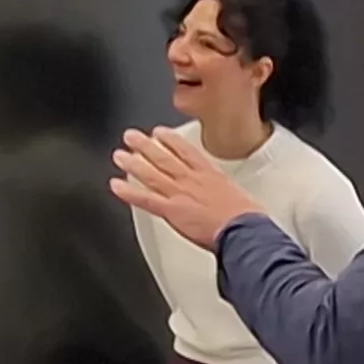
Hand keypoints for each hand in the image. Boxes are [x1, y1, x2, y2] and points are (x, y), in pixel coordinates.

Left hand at [109, 125, 264, 247]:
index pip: (186, 151)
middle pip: (164, 158)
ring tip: (120, 155)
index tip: (160, 133)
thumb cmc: (247, 218)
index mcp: (209, 174)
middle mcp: (191, 180)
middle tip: (132, 137)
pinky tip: (116, 185)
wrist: (243, 230)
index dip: (170, 140)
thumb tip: (232, 201)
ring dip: (133, 163)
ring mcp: (179, 194)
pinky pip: (145, 199)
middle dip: (146, 146)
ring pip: (151, 174)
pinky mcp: (171, 211)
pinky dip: (129, 192)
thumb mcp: (241, 197)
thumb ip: (227, 195)